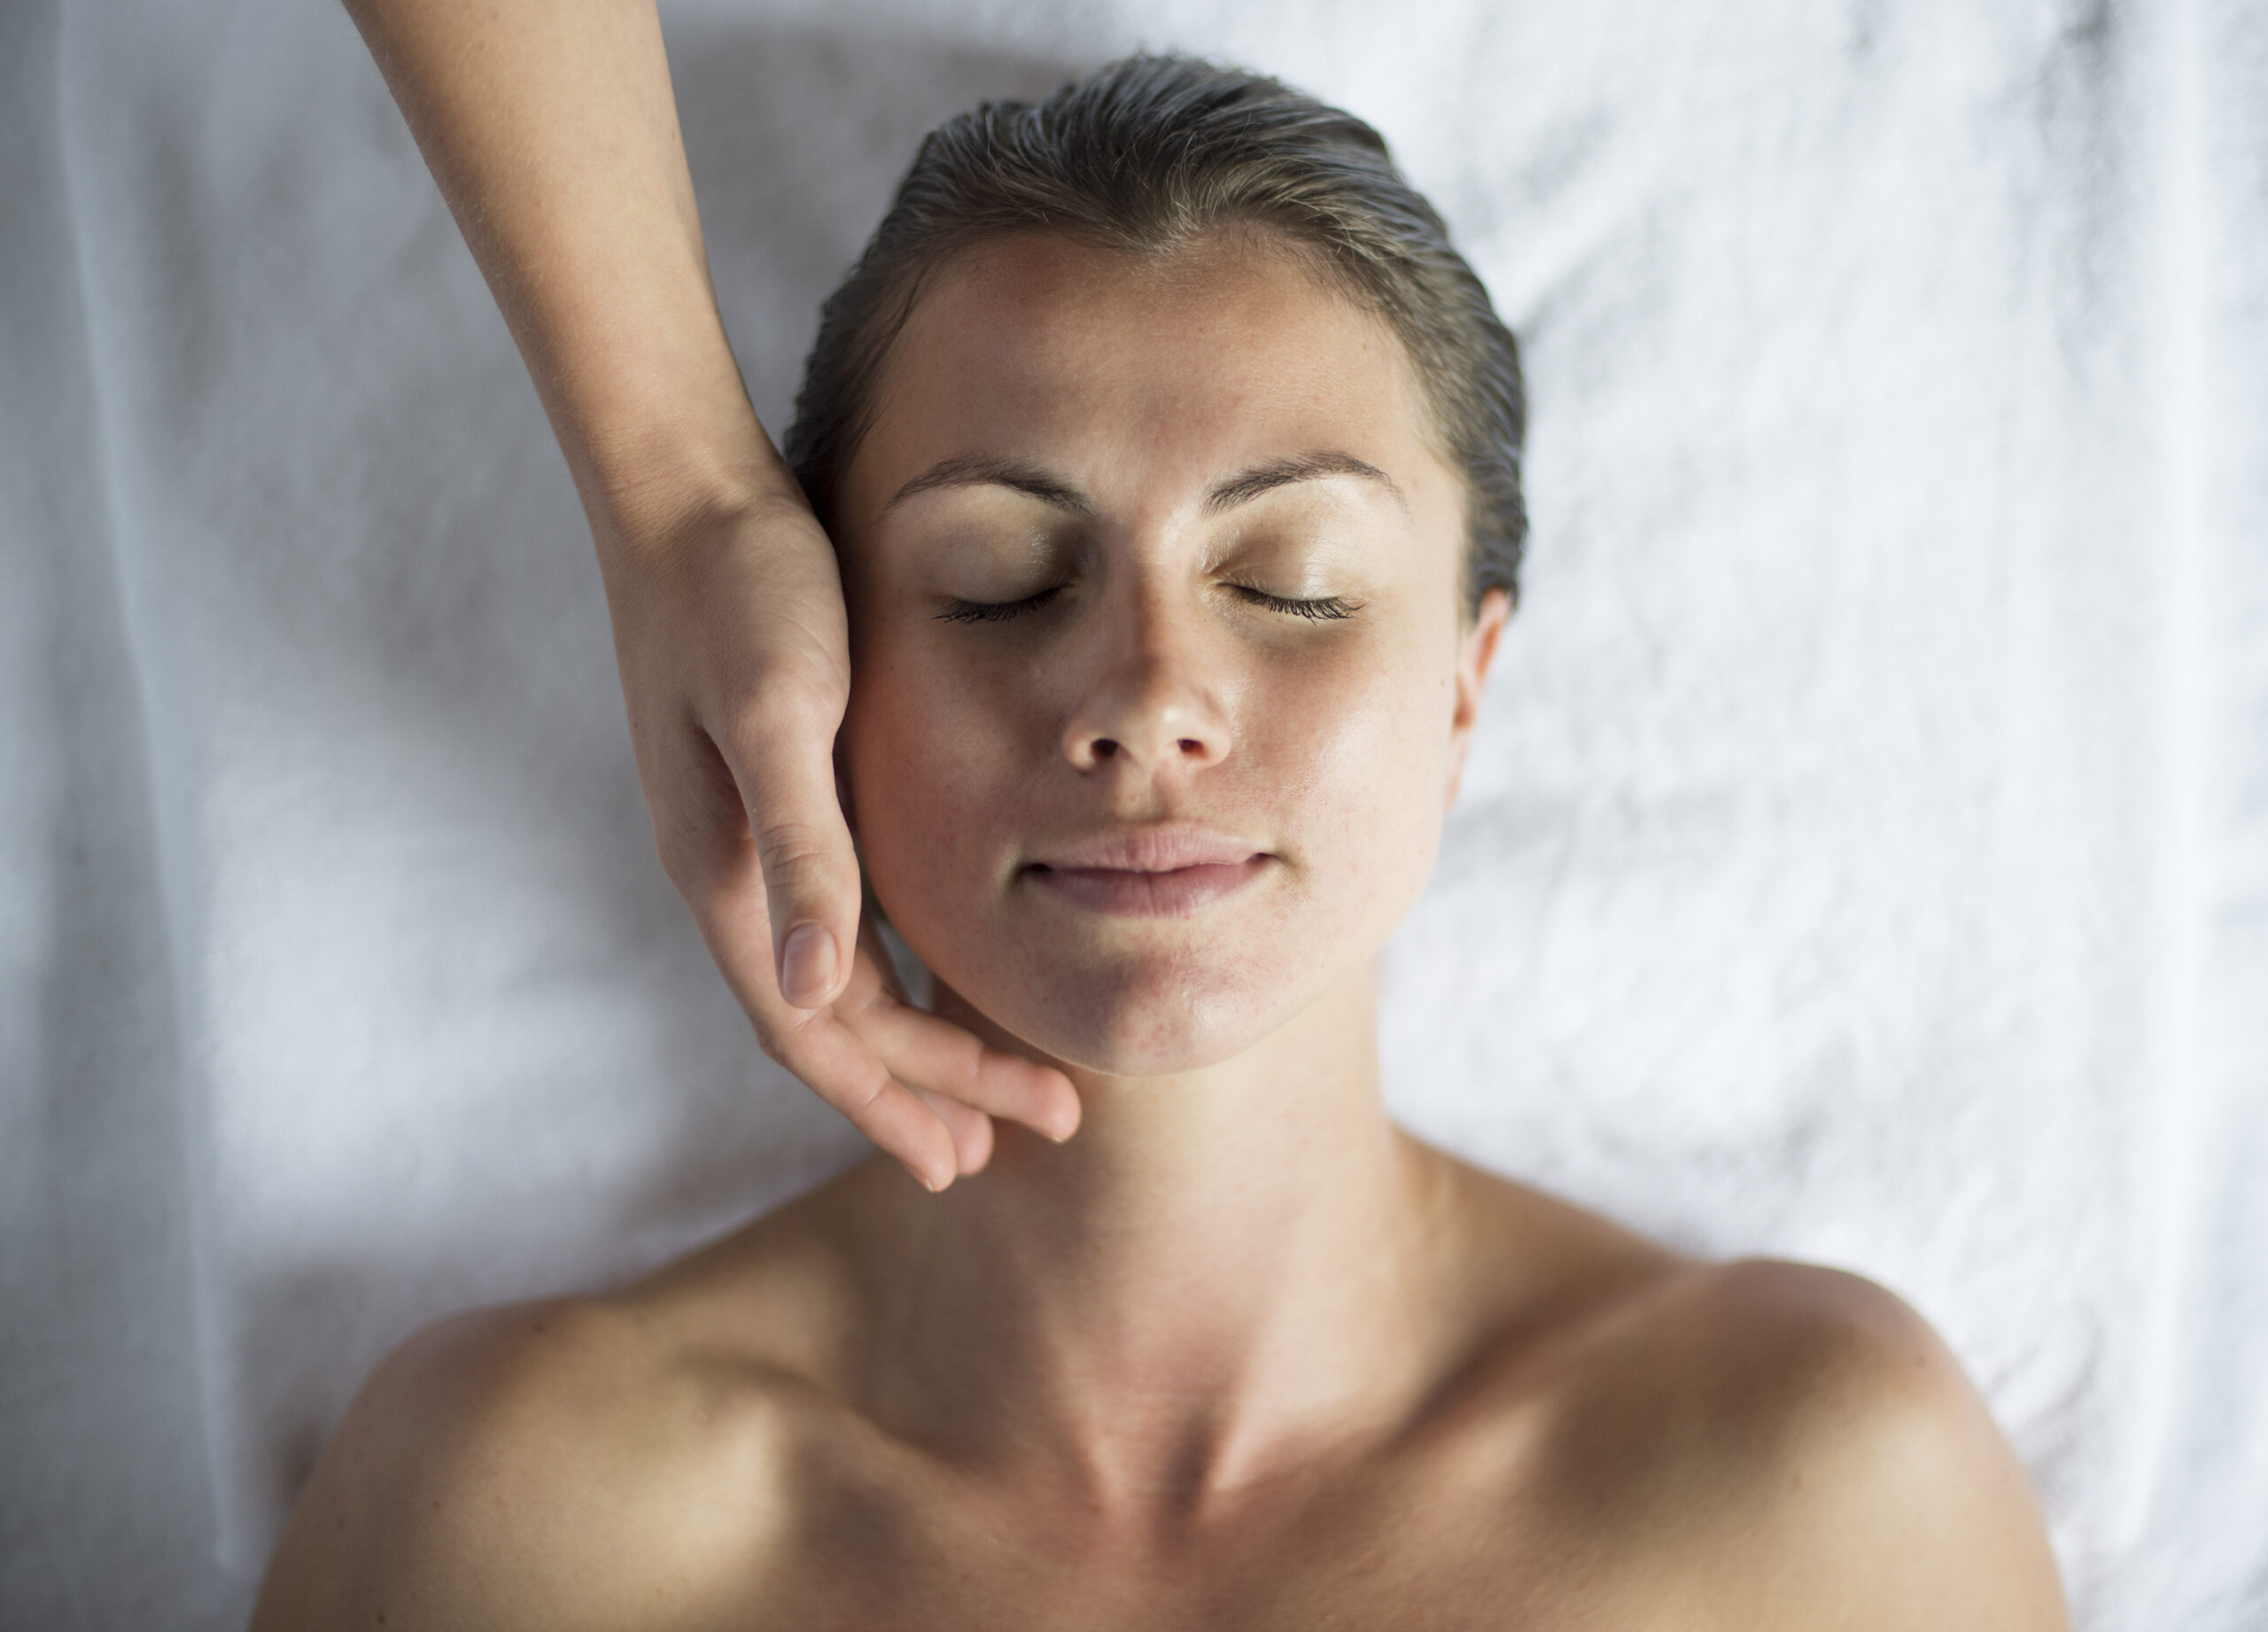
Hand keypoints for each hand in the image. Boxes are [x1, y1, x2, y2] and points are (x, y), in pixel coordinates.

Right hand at [596, 491, 1080, 1189]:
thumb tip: (818, 997)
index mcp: (731, 873)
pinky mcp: (773, 788)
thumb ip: (802, 851)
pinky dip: (891, 967)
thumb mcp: (781, 714)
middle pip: (831, 1023)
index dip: (893, 1100)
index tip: (973, 1158)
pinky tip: (935, 971)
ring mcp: (746, 835)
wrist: (685, 491)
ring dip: (907, 1041)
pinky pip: (838, 915)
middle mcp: (733, 872)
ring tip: (979, 1096)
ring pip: (834, 978)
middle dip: (917, 1091)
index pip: (818, 1030)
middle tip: (1008, 1149)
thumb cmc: (742, 592)